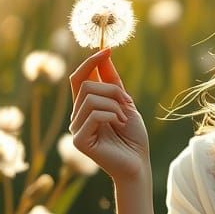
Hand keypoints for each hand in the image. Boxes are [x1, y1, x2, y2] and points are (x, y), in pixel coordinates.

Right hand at [68, 48, 149, 183]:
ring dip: (114, 105)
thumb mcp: (125, 103)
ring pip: (90, 98)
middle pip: (86, 85)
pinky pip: (94, 115)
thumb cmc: (133, 137)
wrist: (138, 163)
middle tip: (127, 104)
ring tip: (123, 119)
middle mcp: (77, 117)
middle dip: (112, 89)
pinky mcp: (79, 141)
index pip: (79, 77)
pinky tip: (118, 125)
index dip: (91, 62)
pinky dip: (111, 116)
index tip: (108, 50)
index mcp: (85, 107)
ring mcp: (76, 129)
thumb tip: (105, 55)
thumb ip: (112, 82)